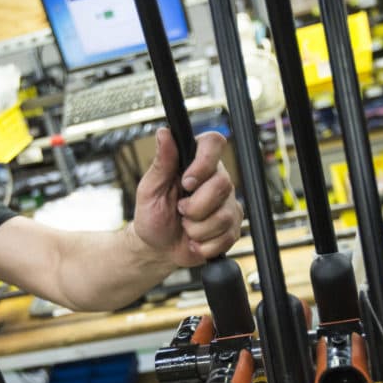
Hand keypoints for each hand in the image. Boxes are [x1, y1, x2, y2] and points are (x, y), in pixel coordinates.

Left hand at [132, 128, 241, 267]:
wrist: (158, 248)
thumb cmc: (152, 216)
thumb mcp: (150, 189)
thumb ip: (162, 162)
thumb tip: (164, 133)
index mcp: (195, 163)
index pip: (213, 144)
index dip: (204, 163)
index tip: (187, 183)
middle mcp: (215, 179)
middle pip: (222, 185)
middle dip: (195, 206)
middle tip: (180, 211)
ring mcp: (227, 204)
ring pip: (223, 215)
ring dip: (197, 228)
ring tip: (186, 227)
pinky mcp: (232, 227)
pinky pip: (226, 236)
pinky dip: (204, 244)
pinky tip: (195, 240)